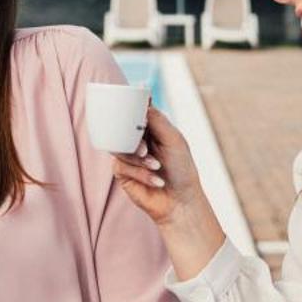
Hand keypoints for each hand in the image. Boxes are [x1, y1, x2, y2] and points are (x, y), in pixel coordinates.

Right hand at [111, 106, 224, 279]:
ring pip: (120, 147)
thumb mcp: (174, 140)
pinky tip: (156, 180)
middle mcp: (137, 139)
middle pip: (122, 127)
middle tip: (146, 149)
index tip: (131, 101)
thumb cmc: (182, 170)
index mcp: (151, 127)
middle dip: (134, 138)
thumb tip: (143, 102)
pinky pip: (121, 166)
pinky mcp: (122, 172)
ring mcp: (128, 155)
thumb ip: (158, 121)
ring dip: (140, 159)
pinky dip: (141, 173)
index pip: (136, 110)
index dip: (132, 105)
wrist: (180, 201)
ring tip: (156, 167)